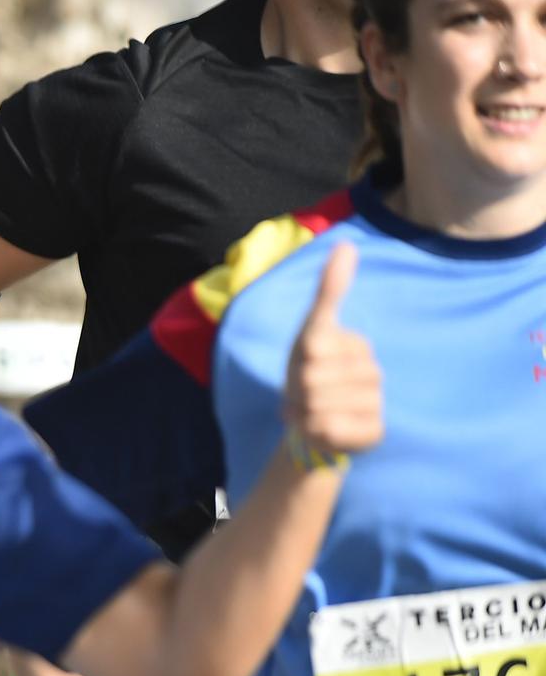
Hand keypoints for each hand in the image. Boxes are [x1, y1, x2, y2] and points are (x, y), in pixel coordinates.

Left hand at [283, 244, 382, 462]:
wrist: (309, 423)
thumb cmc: (307, 373)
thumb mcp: (311, 330)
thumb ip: (329, 289)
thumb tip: (346, 244)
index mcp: (358, 345)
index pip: (312, 348)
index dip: (297, 362)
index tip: (303, 366)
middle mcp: (373, 372)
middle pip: (312, 379)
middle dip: (296, 391)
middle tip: (303, 395)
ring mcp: (378, 403)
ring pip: (320, 406)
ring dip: (303, 413)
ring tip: (311, 412)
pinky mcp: (375, 432)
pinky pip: (331, 429)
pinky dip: (315, 432)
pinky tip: (323, 430)